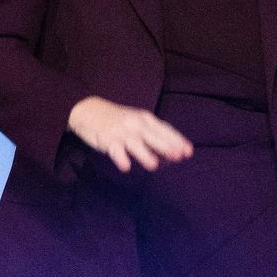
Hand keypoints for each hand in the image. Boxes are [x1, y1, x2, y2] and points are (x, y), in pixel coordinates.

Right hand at [67, 95, 192, 172]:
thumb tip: (174, 154)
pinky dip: (120, 158)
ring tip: (153, 165)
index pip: (164, 129)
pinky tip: (125, 166)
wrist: (88, 110)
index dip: (177, 140)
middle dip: (165, 146)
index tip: (188, 151)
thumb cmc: (118, 119)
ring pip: (135, 143)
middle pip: (152, 136)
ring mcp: (120, 132)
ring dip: (144, 154)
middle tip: (177, 156)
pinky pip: (115, 150)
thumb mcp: (137, 122)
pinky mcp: (106, 139)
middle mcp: (134, 124)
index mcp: (145, 118)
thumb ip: (154, 136)